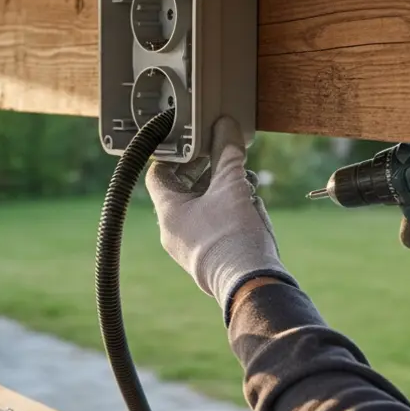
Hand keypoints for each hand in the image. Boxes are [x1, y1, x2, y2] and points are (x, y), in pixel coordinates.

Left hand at [145, 117, 294, 317]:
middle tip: (225, 158)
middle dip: (208, 171)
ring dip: (223, 191)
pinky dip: (228, 212)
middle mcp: (173, 231)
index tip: (197, 144)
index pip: (159, 173)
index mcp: (168, 212)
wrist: (250, 284)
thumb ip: (227, 153)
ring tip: (246, 181)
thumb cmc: (233, 236)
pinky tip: (250, 207)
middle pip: (183, 190)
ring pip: (201, 208)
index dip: (177, 155)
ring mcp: (189, 247)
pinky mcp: (207, 258)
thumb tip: (225, 125)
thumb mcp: (232, 185)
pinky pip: (212, 226)